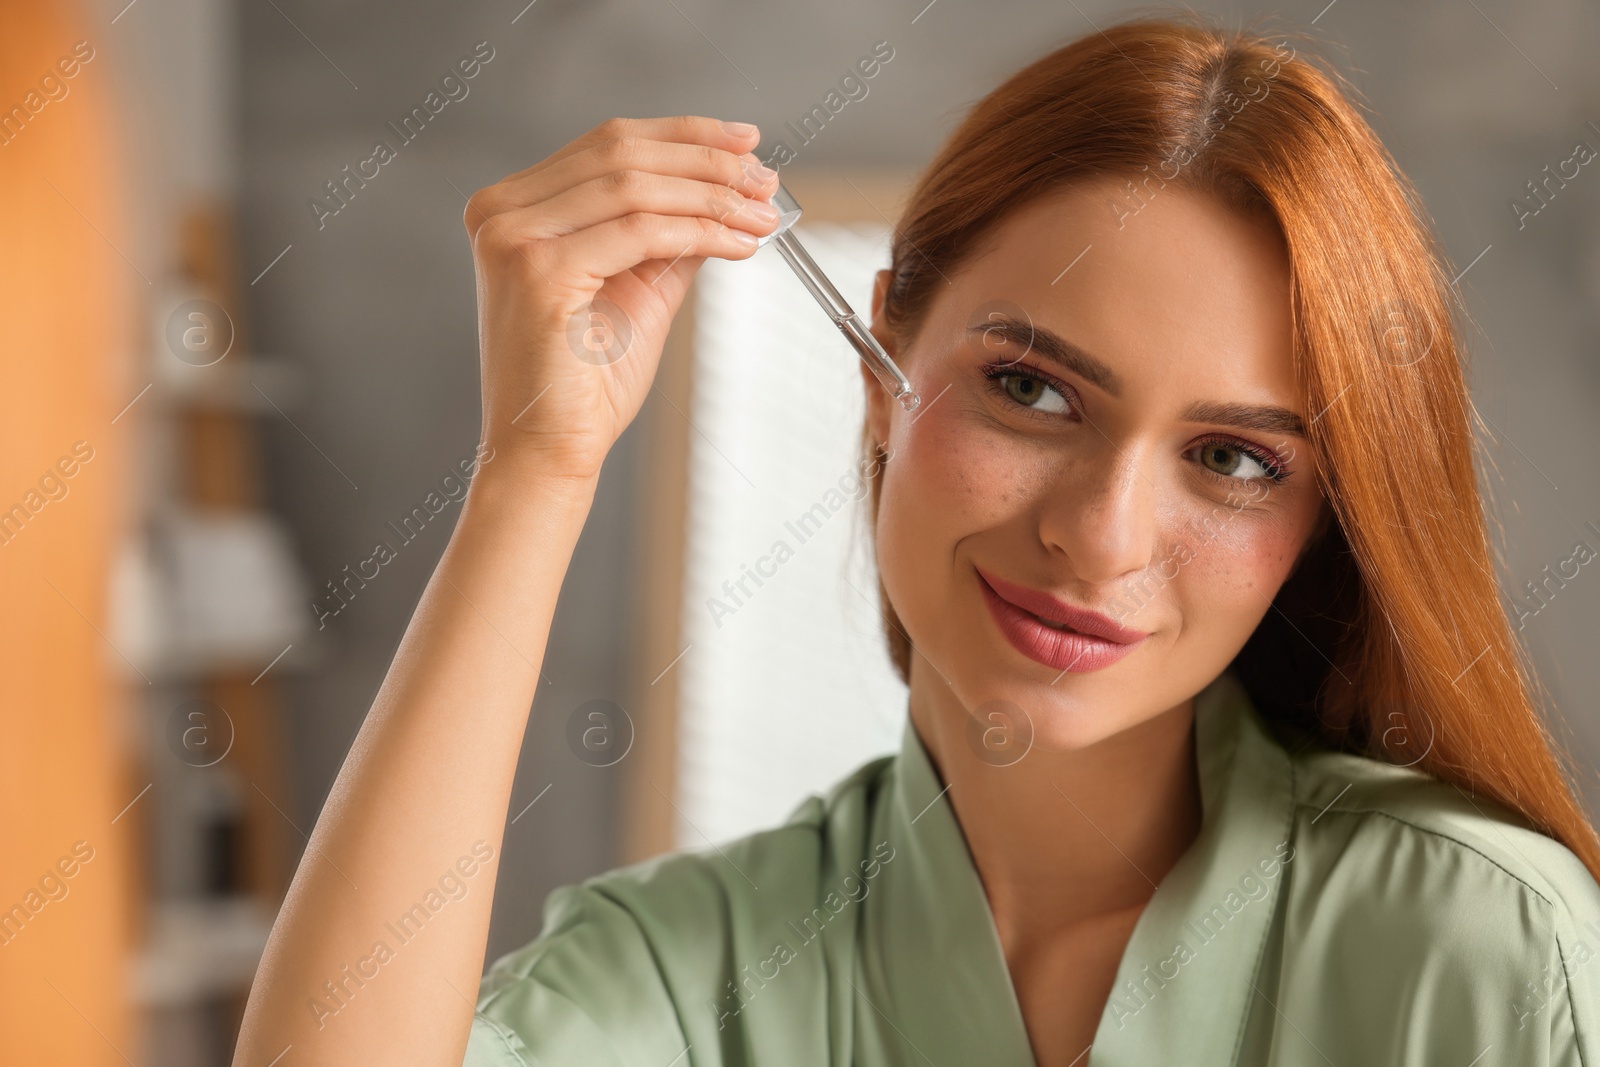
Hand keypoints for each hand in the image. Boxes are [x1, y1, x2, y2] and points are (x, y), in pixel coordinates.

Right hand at [461, 115, 779, 485]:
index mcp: (513, 207)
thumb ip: (669, 236)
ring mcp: (513, 239)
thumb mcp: (639, 289)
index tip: (746, 143)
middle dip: (706, 161)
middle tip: (764, 179)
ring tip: (761, 214)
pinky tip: (738, 243)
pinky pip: (639, 232)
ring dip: (712, 195)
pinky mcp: (538, 272)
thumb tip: (727, 192)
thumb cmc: (586, 383)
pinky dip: (700, 230)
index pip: (608, 144)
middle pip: (621, 153)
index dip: (684, 135)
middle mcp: (500, 213)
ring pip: (634, 187)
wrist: (550, 449)